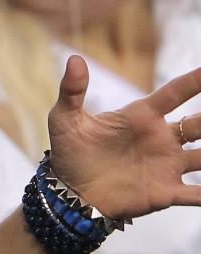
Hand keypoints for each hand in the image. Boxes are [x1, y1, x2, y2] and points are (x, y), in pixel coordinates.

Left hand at [46, 56, 200, 220]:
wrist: (68, 193)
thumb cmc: (69, 152)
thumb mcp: (65, 119)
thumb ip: (72, 91)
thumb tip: (74, 59)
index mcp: (142, 117)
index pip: (175, 93)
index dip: (196, 81)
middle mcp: (162, 139)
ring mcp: (167, 165)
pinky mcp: (165, 192)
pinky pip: (197, 194)